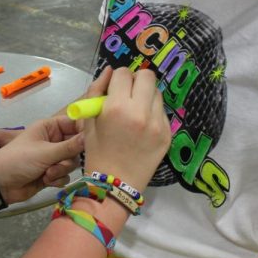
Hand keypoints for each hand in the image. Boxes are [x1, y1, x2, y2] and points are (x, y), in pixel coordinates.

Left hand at [0, 71, 113, 168]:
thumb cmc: (18, 160)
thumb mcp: (44, 152)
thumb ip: (69, 146)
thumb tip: (91, 137)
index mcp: (50, 127)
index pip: (75, 123)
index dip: (84, 131)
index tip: (95, 140)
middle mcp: (54, 140)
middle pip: (76, 145)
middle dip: (69, 157)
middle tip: (59, 162)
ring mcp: (53, 157)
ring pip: (72, 162)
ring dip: (61, 170)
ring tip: (47, 173)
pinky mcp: (51, 173)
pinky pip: (65, 175)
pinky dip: (57, 179)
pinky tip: (45, 181)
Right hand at [82, 67, 170, 191]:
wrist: (116, 186)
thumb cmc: (97, 153)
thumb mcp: (89, 122)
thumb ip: (96, 92)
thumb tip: (109, 71)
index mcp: (117, 107)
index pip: (123, 73)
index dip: (117, 79)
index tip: (115, 89)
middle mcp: (141, 112)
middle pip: (147, 76)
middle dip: (136, 80)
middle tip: (129, 94)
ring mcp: (158, 123)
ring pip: (157, 92)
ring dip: (146, 96)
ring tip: (136, 112)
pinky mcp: (168, 133)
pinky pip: (162, 111)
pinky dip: (153, 113)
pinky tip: (143, 127)